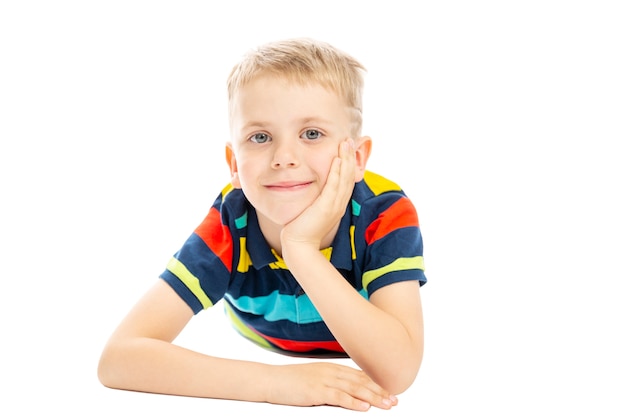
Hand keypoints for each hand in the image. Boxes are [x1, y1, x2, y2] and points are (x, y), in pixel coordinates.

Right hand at [264, 362, 397, 410]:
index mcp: (331, 368)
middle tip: (395, 401)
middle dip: (380, 392)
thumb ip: (330, 382)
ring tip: (387, 405)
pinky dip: (353, 402)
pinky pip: (339, 397)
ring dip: (373, 397)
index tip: (389, 392)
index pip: (359, 376)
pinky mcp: (316, 391)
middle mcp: (330, 372)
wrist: (270, 380)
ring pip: (354, 389)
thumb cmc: (290, 382)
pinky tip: (364, 408)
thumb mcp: (313, 378)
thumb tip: (346, 391)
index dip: (375, 385)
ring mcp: (324, 380)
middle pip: (360, 382)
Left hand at [280, 138, 355, 250]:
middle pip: (349, 176)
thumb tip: (312, 187)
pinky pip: (333, 186)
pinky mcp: (326, 208)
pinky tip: (337, 159)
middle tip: (349, 140)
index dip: (348, 163)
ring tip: (345, 143)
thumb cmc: (301, 228)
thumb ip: (316, 199)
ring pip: (344, 178)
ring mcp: (334, 206)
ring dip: (345, 159)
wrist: (299, 245)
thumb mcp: (313, 210)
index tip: (346, 148)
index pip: (346, 180)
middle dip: (350, 157)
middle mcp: (339, 204)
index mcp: (338, 204)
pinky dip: (336, 172)